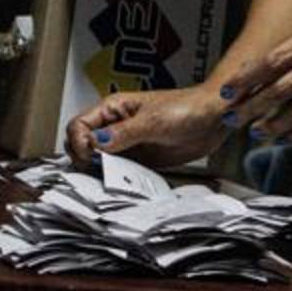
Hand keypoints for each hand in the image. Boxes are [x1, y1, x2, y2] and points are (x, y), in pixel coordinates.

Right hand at [64, 86, 228, 169]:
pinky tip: (126, 183)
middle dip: (83, 159)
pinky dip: (117, 179)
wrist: (213, 118)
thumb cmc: (187, 107)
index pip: (79, 125)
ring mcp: (126, 144)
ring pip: (98, 160)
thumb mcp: (153, 121)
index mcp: (113, 108)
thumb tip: (96, 143)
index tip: (90, 156)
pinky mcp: (139, 159)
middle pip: (82, 144)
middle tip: (98, 170)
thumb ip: (123, 133)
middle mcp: (115, 126)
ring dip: (100, 171)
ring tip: (111, 179)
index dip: (78, 143)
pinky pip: (119, 171)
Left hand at [220, 13, 291, 141]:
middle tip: (234, 118)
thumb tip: (256, 68)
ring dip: (276, 124)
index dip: (246, 79)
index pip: (270, 62)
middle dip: (253, 107)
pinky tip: (289, 137)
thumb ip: (290, 51)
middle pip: (281, 89)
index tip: (228, 91)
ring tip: (258, 132)